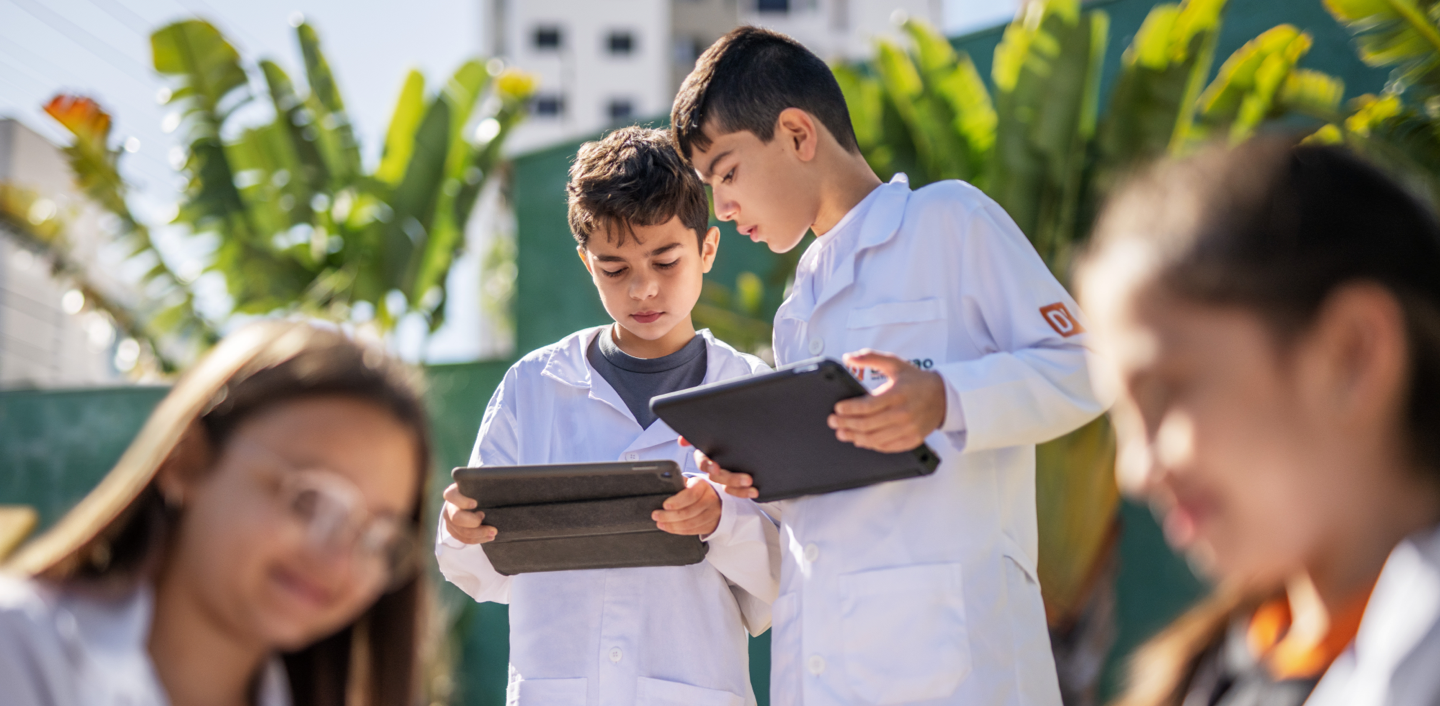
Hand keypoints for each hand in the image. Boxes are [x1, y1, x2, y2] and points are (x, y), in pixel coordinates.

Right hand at [442, 482, 496, 543]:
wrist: (474, 499)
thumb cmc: (478, 490)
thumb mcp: (478, 484)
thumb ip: (484, 483)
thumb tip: (503, 481)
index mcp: (453, 493)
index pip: (451, 495)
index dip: (462, 501)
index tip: (476, 503)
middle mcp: (448, 507)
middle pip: (456, 518)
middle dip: (474, 522)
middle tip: (487, 520)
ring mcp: (450, 521)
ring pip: (461, 532)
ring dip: (479, 534)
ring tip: (493, 532)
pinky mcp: (454, 531)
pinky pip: (464, 539)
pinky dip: (477, 540)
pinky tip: (488, 537)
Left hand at [654, 475, 721, 534]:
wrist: (715, 499)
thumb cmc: (695, 490)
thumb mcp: (689, 482)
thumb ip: (678, 485)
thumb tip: (662, 488)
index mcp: (702, 486)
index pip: (691, 495)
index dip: (677, 502)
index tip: (664, 505)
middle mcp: (710, 500)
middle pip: (688, 512)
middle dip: (669, 516)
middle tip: (656, 515)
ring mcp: (712, 514)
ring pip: (690, 524)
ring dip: (672, 525)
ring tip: (660, 523)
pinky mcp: (711, 525)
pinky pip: (693, 531)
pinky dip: (678, 531)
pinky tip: (669, 528)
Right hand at [681, 437, 757, 498]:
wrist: (747, 437)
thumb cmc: (728, 434)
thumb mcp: (716, 430)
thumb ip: (697, 434)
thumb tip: (682, 440)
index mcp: (707, 455)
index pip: (703, 462)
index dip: (708, 465)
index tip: (715, 468)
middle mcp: (715, 468)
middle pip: (717, 477)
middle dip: (731, 478)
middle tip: (746, 478)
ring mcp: (724, 477)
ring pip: (727, 486)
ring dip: (739, 488)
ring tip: (751, 487)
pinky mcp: (735, 484)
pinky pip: (737, 492)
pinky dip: (745, 492)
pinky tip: (754, 491)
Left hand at [831, 350, 946, 452]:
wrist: (944, 397)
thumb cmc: (916, 380)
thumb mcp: (894, 363)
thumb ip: (870, 357)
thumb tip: (847, 357)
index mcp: (897, 394)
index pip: (867, 406)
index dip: (849, 409)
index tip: (837, 409)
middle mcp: (903, 413)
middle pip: (867, 424)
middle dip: (846, 424)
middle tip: (833, 422)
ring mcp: (908, 429)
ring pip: (874, 439)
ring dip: (855, 437)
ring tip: (842, 433)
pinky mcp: (912, 440)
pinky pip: (886, 447)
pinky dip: (871, 445)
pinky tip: (860, 440)